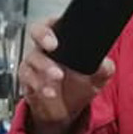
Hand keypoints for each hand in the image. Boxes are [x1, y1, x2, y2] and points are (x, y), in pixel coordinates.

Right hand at [17, 17, 112, 133]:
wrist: (67, 110)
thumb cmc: (79, 86)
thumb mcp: (97, 78)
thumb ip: (104, 69)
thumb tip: (105, 64)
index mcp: (63, 39)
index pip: (55, 22)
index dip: (54, 23)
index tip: (60, 34)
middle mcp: (46, 47)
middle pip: (36, 31)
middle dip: (43, 36)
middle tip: (52, 46)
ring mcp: (35, 62)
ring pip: (33, 57)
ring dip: (45, 66)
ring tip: (58, 76)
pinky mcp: (28, 78)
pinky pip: (28, 77)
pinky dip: (39, 85)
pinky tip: (50, 91)